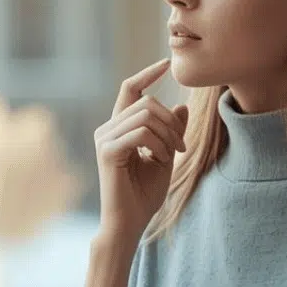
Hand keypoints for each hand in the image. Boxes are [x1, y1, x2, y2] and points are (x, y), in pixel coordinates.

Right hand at [94, 58, 189, 240]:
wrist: (130, 223)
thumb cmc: (144, 195)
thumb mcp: (166, 157)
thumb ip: (171, 132)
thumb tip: (182, 106)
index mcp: (118, 128)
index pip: (130, 88)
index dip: (148, 73)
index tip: (166, 62)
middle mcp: (107, 129)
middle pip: (147, 102)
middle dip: (172, 121)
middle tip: (181, 146)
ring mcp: (104, 139)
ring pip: (146, 115)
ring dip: (168, 135)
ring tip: (171, 155)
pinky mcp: (107, 151)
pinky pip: (141, 133)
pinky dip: (159, 144)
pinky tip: (161, 160)